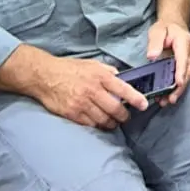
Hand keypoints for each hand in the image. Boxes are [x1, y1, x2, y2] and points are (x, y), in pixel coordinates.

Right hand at [32, 55, 148, 129]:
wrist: (45, 76)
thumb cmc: (70, 68)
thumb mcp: (92, 64)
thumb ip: (108, 71)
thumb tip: (122, 79)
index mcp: (100, 76)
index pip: (123, 89)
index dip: (136, 99)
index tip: (144, 105)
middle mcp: (93, 90)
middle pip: (115, 109)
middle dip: (124, 116)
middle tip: (126, 117)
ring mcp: (82, 104)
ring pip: (104, 120)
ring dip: (111, 123)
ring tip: (114, 122)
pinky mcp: (72, 114)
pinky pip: (90, 124)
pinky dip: (97, 125)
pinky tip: (99, 123)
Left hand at [147, 19, 189, 105]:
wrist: (174, 23)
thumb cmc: (165, 27)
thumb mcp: (157, 31)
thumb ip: (155, 42)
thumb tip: (152, 56)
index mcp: (184, 42)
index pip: (183, 59)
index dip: (181, 72)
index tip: (178, 84)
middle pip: (188, 71)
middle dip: (180, 87)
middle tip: (170, 99)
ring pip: (187, 76)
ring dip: (178, 90)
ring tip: (167, 101)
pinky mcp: (187, 64)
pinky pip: (184, 76)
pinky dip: (177, 87)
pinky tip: (168, 95)